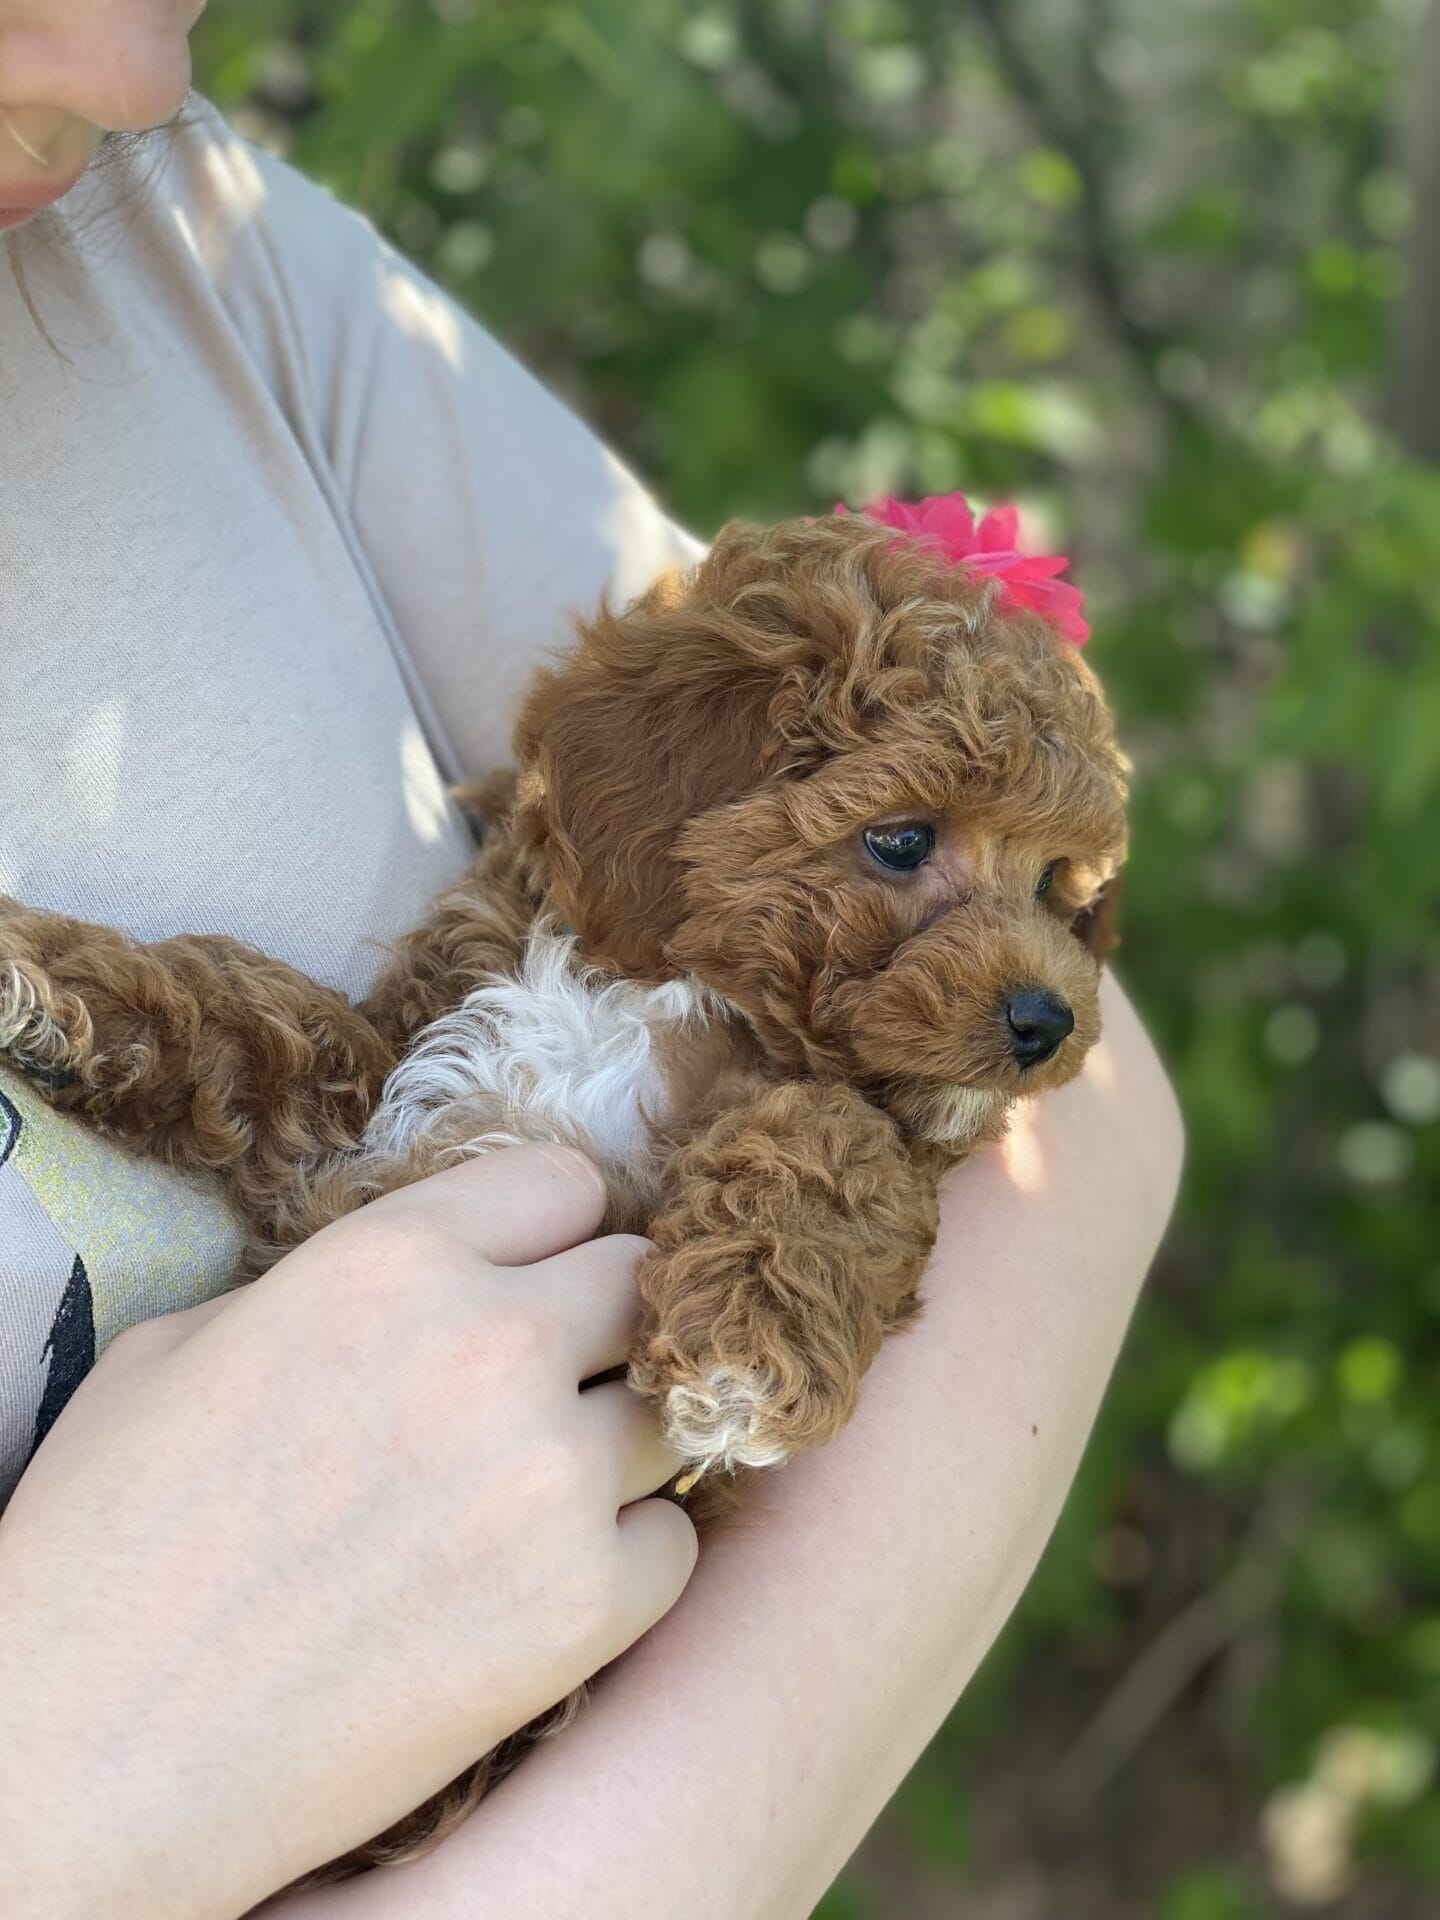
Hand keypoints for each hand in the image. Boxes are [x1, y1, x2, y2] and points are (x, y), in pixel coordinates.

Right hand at [0, 1145, 694, 1919]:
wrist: (88, 1760)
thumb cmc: (108, 1542)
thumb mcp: (190, 1345)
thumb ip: (345, 1284)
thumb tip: (440, 1280)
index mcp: (388, 1261)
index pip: (566, 1186)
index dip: (544, 1238)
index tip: (524, 1284)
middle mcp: (490, 1348)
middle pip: (638, 1285)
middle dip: (597, 1328)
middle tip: (543, 1388)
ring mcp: (549, 1479)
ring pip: (668, 1410)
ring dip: (614, 1444)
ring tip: (529, 1497)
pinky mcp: (583, 1609)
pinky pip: (673, 1543)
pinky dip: (622, 1562)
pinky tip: (535, 1589)